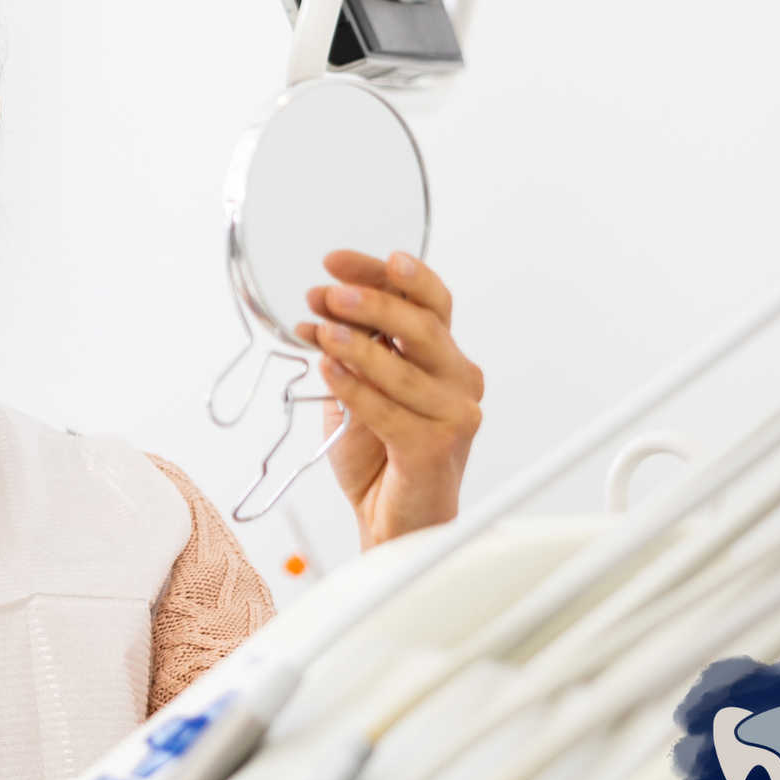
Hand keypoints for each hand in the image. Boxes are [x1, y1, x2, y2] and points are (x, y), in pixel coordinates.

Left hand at [294, 251, 482, 547]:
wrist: (389, 518)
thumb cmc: (378, 454)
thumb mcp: (358, 387)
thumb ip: (352, 350)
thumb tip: (322, 306)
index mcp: (443, 358)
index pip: (426, 300)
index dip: (385, 275)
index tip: (338, 261)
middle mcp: (458, 380)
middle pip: (423, 325)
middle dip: (373, 302)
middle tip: (330, 292)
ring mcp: (454, 415)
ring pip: (405, 369)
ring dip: (357, 346)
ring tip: (321, 331)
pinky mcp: (437, 448)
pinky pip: (391, 412)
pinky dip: (356, 390)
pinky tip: (329, 373)